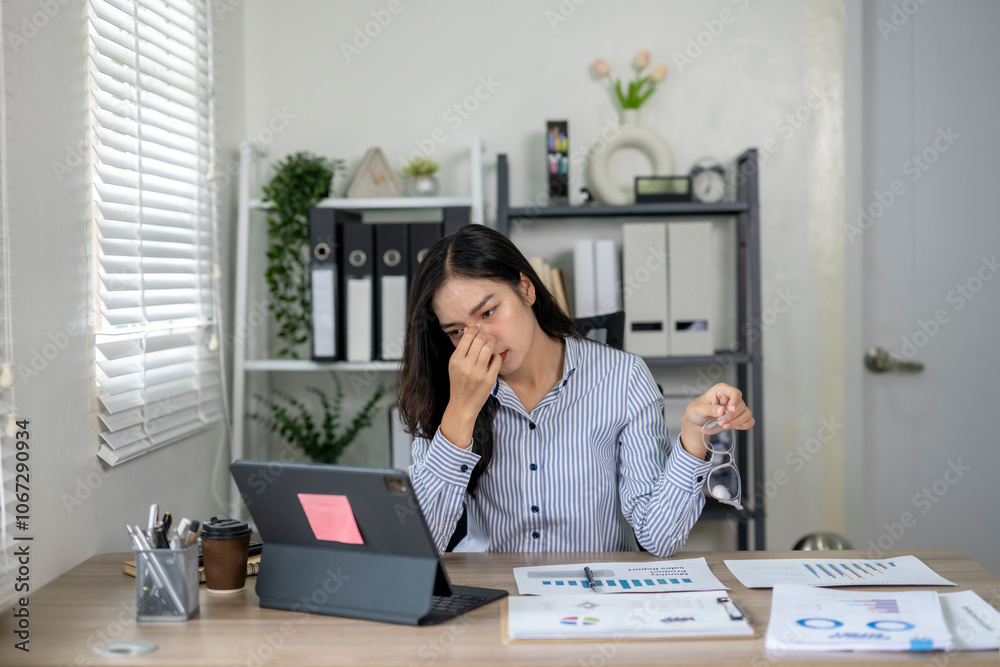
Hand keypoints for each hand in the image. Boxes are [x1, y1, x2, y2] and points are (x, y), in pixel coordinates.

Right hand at [440, 328, 501, 447]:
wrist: (463, 404)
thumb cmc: (459, 383)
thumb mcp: (454, 365)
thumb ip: (461, 349)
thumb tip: (469, 329)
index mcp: (456, 360)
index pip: (467, 337)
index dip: (474, 330)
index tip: (477, 330)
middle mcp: (466, 366)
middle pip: (479, 340)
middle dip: (484, 335)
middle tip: (485, 336)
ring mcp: (478, 373)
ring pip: (488, 348)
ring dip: (491, 343)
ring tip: (490, 344)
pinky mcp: (489, 379)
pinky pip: (496, 360)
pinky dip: (496, 356)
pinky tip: (493, 357)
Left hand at [679, 383, 754, 459]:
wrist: (696, 424)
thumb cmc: (696, 412)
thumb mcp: (699, 409)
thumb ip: (710, 409)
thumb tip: (721, 410)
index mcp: (721, 391)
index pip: (735, 392)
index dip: (735, 401)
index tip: (731, 410)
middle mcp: (730, 398)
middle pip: (741, 405)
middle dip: (732, 416)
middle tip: (721, 422)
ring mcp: (735, 409)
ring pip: (747, 413)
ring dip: (738, 422)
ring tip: (725, 426)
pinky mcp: (737, 418)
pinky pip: (749, 421)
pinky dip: (745, 425)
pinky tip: (736, 427)